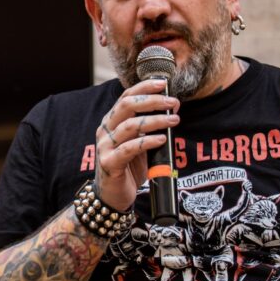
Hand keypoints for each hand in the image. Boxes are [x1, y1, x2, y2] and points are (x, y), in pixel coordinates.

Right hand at [94, 79, 179, 211]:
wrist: (112, 197)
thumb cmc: (128, 169)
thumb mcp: (138, 144)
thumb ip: (147, 128)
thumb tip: (171, 111)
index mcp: (111, 122)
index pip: (126, 97)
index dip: (144, 88)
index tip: (162, 83)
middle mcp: (105, 130)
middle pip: (127, 106)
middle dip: (152, 101)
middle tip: (173, 103)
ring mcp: (105, 146)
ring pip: (131, 125)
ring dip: (156, 120)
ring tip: (174, 121)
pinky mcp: (110, 163)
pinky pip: (130, 148)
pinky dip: (148, 141)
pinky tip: (162, 139)